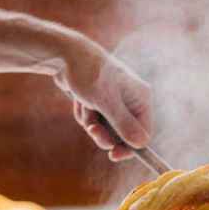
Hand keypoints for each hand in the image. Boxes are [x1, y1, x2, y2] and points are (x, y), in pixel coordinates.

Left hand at [53, 36, 151, 160]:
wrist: (65, 55)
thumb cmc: (88, 74)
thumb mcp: (106, 101)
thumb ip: (124, 124)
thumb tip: (141, 143)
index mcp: (141, 98)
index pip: (143, 133)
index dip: (130, 147)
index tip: (114, 155)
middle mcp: (131, 100)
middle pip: (123, 135)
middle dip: (105, 133)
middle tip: (92, 129)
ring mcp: (116, 102)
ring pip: (106, 130)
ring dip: (92, 123)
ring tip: (84, 106)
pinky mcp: (101, 102)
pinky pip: (95, 121)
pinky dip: (85, 115)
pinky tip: (79, 100)